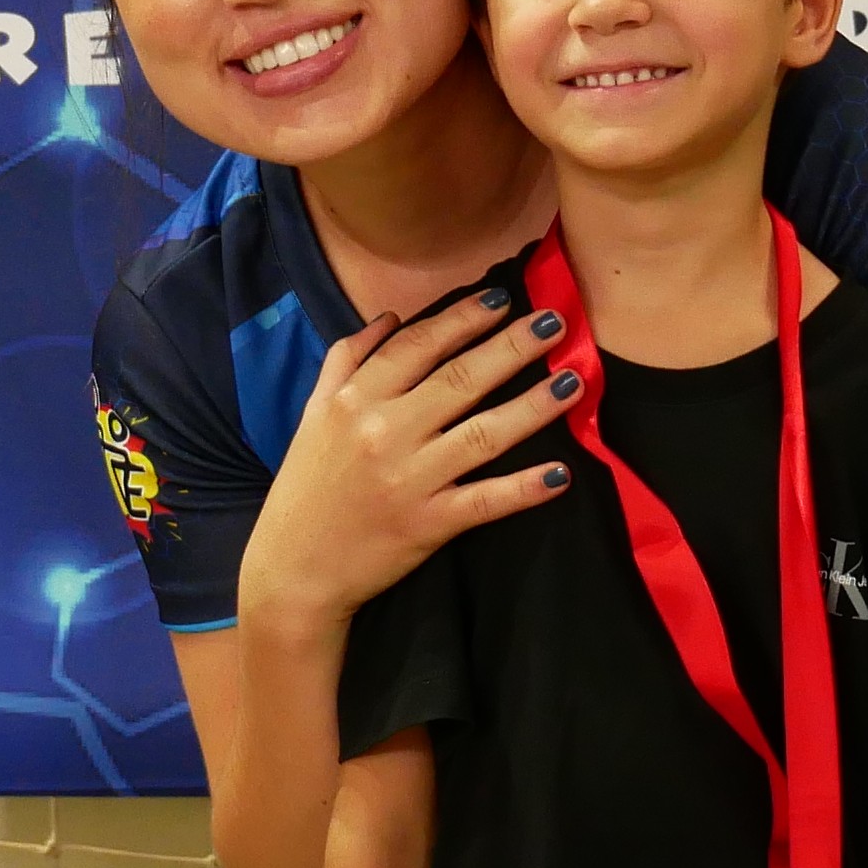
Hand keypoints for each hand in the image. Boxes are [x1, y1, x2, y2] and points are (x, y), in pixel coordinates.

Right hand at [241, 287, 576, 629]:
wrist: (294, 569)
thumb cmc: (307, 486)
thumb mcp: (314, 412)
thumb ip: (347, 359)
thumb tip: (389, 317)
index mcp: (355, 399)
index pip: (418, 346)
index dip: (463, 318)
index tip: (502, 298)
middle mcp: (383, 431)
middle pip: (460, 379)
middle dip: (513, 346)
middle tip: (555, 320)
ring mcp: (409, 479)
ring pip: (483, 433)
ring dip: (533, 405)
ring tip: (573, 381)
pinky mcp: (428, 524)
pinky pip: (484, 500)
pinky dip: (523, 488)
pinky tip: (560, 474)